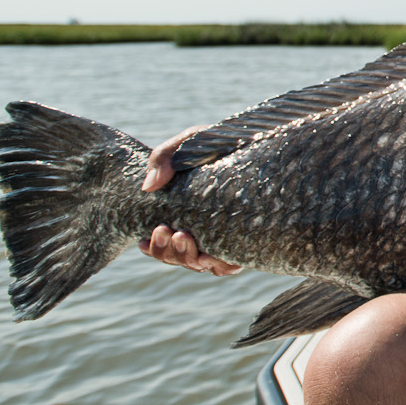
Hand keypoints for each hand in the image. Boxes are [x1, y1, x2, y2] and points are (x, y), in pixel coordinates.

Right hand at [136, 125, 242, 275]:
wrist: (259, 140)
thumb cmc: (219, 142)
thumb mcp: (188, 144)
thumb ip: (163, 158)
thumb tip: (148, 187)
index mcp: (183, 215)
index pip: (161, 243)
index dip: (152, 248)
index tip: (146, 237)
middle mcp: (201, 231)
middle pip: (177, 257)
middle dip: (167, 251)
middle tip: (166, 229)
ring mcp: (223, 238)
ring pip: (198, 264)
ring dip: (185, 257)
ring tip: (183, 236)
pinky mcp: (246, 242)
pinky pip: (228, 265)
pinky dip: (216, 265)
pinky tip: (207, 256)